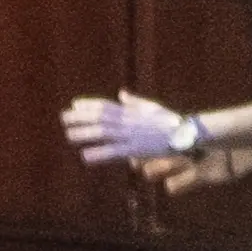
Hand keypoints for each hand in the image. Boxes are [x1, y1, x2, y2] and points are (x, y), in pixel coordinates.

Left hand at [63, 91, 197, 168]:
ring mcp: (131, 135)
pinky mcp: (136, 149)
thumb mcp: (152, 108)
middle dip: (81, 117)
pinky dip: (99, 153)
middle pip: (100, 117)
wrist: (187, 133)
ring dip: (85, 133)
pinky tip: (85, 156)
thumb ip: (134, 102)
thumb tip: (121, 94)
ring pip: (104, 133)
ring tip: (68, 134)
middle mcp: (129, 121)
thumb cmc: (171, 122)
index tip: (75, 104)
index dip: (90, 104)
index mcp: (132, 112)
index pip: (107, 106)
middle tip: (64, 118)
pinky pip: (114, 152)